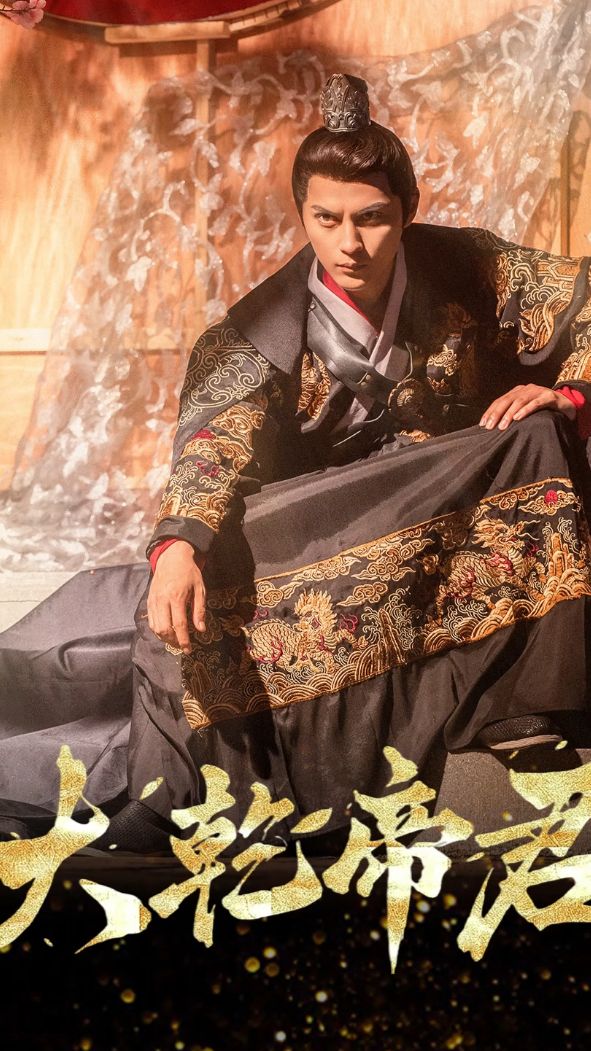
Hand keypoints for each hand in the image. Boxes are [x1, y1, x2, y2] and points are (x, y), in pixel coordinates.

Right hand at [147, 540, 205, 654]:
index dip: (184, 640)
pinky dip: (157, 630)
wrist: (172, 558)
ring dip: (165, 638)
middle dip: (173, 641)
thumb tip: (201, 629)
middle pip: (164, 629)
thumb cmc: (189, 573)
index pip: (179, 625)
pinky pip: (151, 621)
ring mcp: (153, 601)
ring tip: (175, 641)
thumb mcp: (200, 589)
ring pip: (155, 627)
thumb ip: (199, 610)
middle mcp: (162, 600)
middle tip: (182, 646)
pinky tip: (166, 632)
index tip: (189, 649)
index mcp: (177, 597)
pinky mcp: (149, 601)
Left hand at [479, 384, 575, 430]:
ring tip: (502, 426)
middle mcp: (526, 389)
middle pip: (507, 400)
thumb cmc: (543, 411)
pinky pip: (535, 403)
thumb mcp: (526, 411)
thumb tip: (495, 428)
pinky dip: (525, 410)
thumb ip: (513, 415)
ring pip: (520, 401)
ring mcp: (538, 391)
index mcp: (518, 391)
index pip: (500, 400)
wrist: (567, 406)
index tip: (482, 424)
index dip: (490, 412)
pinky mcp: (549, 397)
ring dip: (509, 414)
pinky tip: (518, 418)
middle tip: (489, 426)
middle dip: (496, 413)